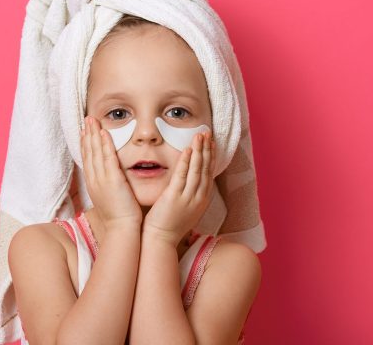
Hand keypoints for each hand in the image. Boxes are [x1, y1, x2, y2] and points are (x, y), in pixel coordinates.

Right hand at [81, 116, 142, 229]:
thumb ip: (108, 187)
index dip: (85, 144)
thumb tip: (110, 181)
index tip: (84, 132)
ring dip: (93, 135)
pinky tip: (104, 133)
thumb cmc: (119, 217)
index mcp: (93, 184)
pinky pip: (107, 158)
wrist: (122, 229)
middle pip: (88, 153)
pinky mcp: (112, 180)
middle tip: (86, 120)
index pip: (88, 160)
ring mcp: (101, 180)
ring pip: (95, 153)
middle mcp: (94, 180)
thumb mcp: (110, 199)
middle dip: (87, 135)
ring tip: (92, 121)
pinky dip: (105, 145)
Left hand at [142, 131, 215, 246]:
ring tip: (200, 136)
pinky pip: (182, 176)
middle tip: (207, 133)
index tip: (211, 142)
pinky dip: (186, 162)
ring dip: (199, 151)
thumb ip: (189, 194)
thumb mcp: (185, 208)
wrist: (161, 240)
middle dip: (207, 149)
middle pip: (205, 169)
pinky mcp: (175, 198)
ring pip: (196, 170)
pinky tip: (188, 150)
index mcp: (202, 199)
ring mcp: (188, 198)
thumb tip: (189, 182)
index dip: (211, 156)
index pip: (208, 173)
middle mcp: (199, 198)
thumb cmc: (170, 225)